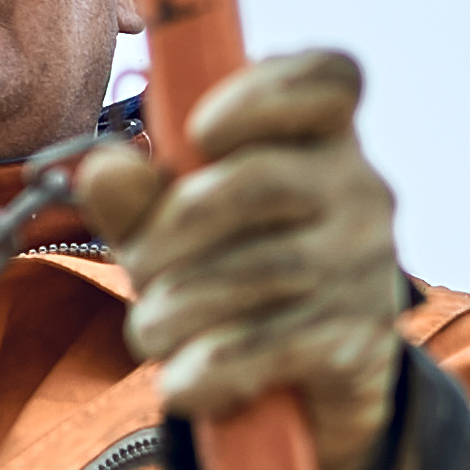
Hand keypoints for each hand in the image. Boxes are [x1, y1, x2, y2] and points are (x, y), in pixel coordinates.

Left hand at [71, 48, 404, 469]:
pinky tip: (181, 382)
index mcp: (321, 138)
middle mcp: (360, 191)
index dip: (265, 93)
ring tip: (150, 329)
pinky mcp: (359, 341)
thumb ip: (134, 195)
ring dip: (177, 308)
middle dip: (172, 230)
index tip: (200, 131)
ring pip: (255, 272)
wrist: (305, 390)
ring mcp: (367, 266)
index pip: (330, 78)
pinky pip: (267, 347)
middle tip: (138, 266)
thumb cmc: (230, 272)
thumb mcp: (172, 228)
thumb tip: (101, 169)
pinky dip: (207, 369)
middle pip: (260, 181)